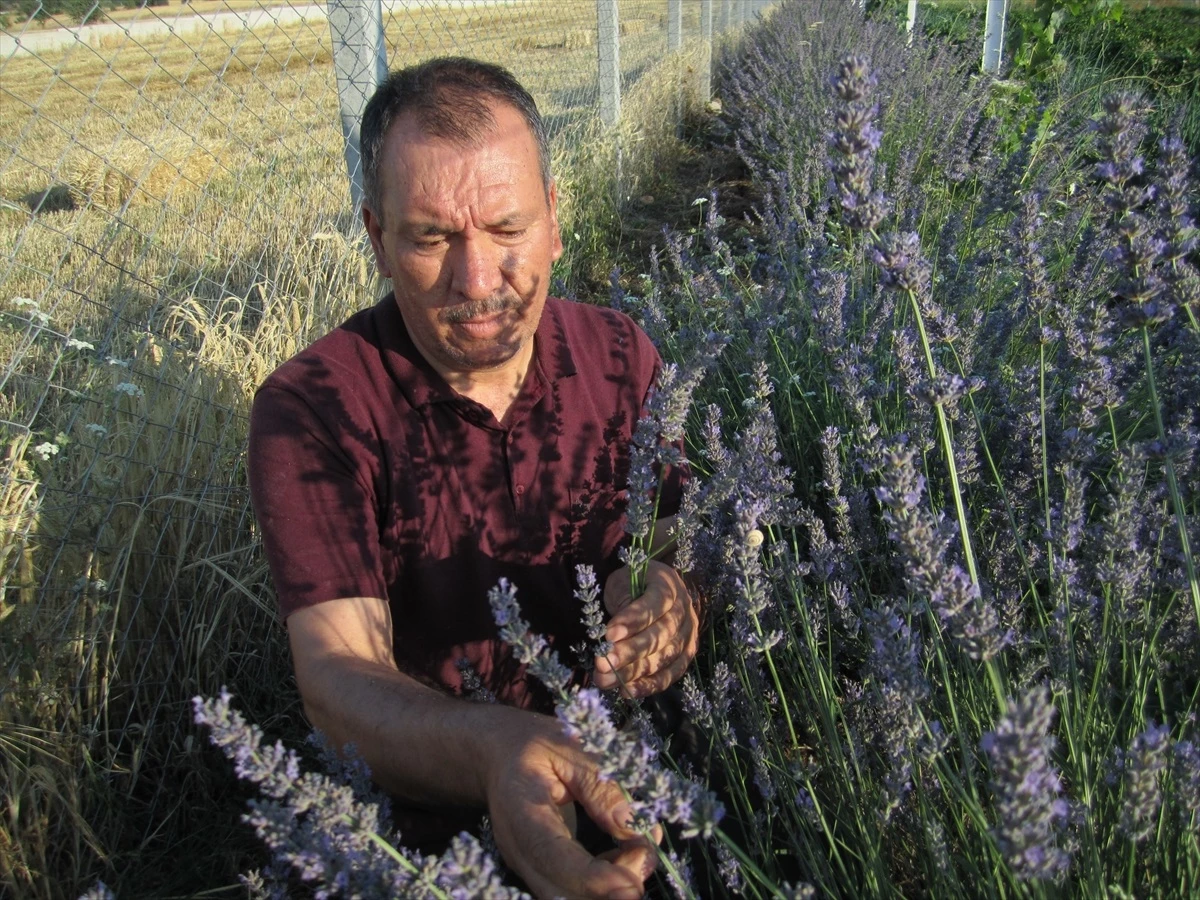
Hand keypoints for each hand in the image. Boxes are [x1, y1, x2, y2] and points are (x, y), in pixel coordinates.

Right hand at [485, 716, 658, 898]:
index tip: (632, 883)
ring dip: (609, 888)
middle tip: (646, 856)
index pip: (552, 857)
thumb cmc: (533, 744)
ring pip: (566, 898)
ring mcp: (526, 864)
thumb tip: (637, 828)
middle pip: (559, 893)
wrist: (497, 753)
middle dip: (608, 890)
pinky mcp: (540, 870)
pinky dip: (603, 884)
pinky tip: (624, 856)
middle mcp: (518, 848)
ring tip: (639, 852)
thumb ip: (602, 785)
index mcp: (520, 811)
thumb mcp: (570, 746)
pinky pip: (570, 891)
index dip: (593, 879)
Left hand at [593, 560, 698, 697]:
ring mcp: (688, 634)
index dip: (633, 620)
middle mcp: (684, 610)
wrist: (650, 589)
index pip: (654, 603)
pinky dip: (647, 686)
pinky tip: (625, 691)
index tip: (608, 634)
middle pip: (660, 635)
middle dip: (628, 651)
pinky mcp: (685, 656)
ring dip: (633, 672)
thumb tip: (613, 638)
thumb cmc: (630, 585)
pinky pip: (669, 675)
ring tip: (605, 679)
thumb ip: (621, 604)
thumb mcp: (622, 583)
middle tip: (602, 663)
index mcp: (668, 584)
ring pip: (663, 658)